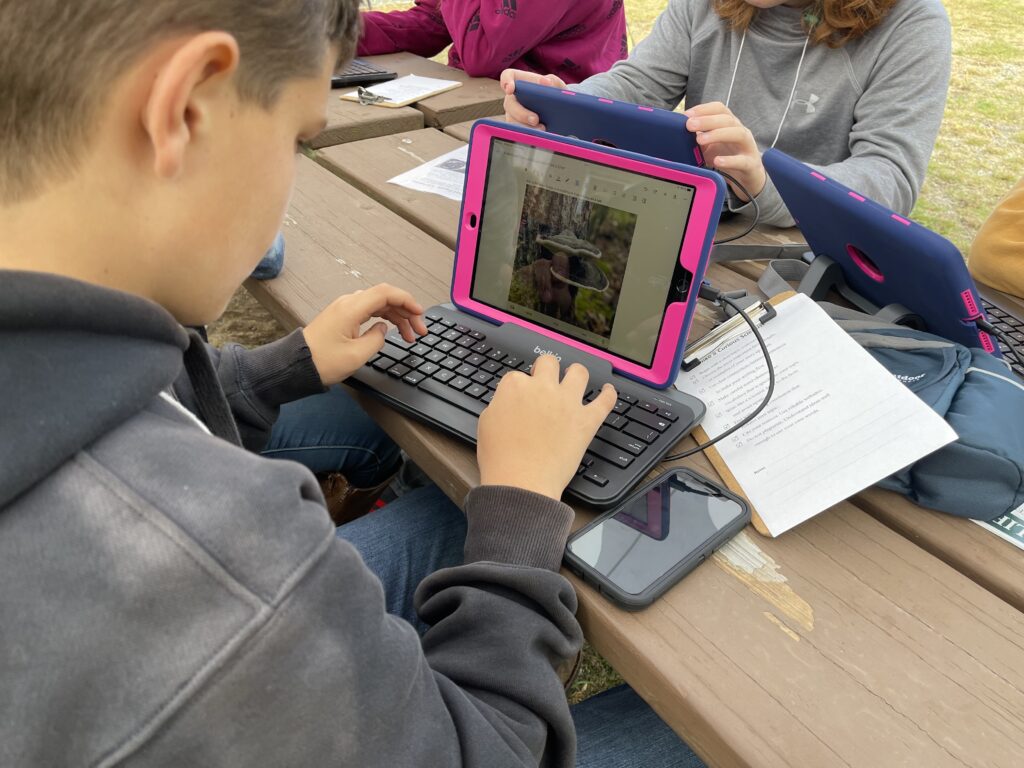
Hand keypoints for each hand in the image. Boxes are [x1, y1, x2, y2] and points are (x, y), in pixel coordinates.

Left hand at [303, 283, 427, 385]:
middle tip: (420, 331)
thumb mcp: (357, 355)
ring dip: (396, 317)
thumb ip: (376, 339)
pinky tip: (391, 330)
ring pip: (378, 305)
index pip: (386, 293)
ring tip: (409, 336)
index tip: (420, 314)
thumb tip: (383, 329)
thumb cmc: (321, 362)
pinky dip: (384, 318)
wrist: (296, 366)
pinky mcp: (341, 317)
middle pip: (385, 298)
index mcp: (352, 308)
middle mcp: (348, 303)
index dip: (407, 301)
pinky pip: (368, 311)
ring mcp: (344, 309)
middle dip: (406, 312)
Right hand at [477, 354, 616, 499]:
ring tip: (575, 377)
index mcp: (515, 386)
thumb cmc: (500, 458)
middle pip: (548, 362)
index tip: (520, 398)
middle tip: (545, 380)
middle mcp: (543, 388)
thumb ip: (500, 404)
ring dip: (576, 373)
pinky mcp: (586, 421)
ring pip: (579, 372)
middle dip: (546, 369)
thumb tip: (508, 402)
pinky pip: (605, 401)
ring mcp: (567, 402)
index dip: (519, 387)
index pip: (517, 376)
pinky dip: (609, 394)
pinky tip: (609, 390)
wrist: (521, 482)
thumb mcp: (486, 423)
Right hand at [499, 69, 566, 128]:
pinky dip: (529, 133)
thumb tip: (546, 82)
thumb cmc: (554, 94)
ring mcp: (514, 113)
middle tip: (535, 119)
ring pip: (512, 120)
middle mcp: (514, 97)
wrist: (559, 111)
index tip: (510, 89)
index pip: (508, 76)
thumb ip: (553, 81)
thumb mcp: (557, 86)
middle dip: (521, 113)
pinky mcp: (518, 126)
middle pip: (509, 104)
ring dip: (525, 126)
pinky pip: (518, 131)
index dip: (506, 81)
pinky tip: (540, 135)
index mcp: (520, 82)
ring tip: (542, 129)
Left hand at [684, 102, 766, 201]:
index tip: (687, 114)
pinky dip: (729, 160)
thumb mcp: (709, 146)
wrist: (747, 177)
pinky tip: (717, 161)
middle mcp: (740, 131)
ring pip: (738, 134)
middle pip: (727, 119)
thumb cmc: (727, 156)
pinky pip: (742, 161)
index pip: (719, 109)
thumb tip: (675, 132)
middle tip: (689, 125)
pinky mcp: (751, 164)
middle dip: (707, 120)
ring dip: (718, 134)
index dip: (703, 109)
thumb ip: (696, 138)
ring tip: (700, 140)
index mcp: (729, 124)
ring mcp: (748, 147)